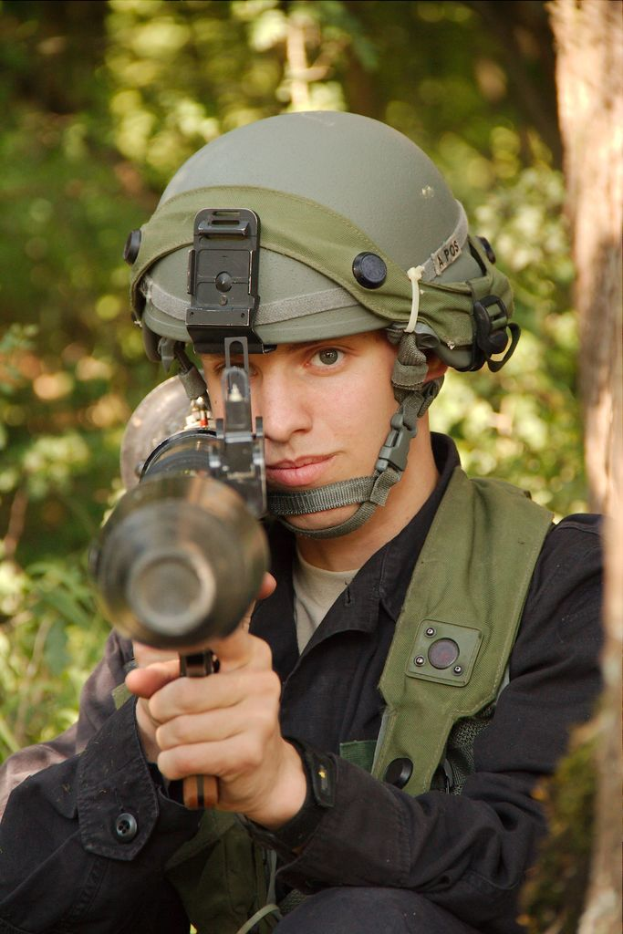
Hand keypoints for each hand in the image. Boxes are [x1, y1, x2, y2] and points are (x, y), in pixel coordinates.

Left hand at [126, 574, 306, 826]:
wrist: (258, 772)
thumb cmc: (216, 717)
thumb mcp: (185, 686)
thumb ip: (159, 674)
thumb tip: (136, 680)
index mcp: (249, 653)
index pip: (218, 634)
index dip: (190, 641)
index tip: (180, 649)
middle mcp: (261, 680)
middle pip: (181, 693)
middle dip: (161, 711)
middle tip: (172, 718)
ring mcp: (261, 717)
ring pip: (179, 729)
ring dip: (167, 741)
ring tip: (183, 741)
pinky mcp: (250, 753)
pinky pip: (184, 758)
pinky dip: (172, 764)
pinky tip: (184, 762)